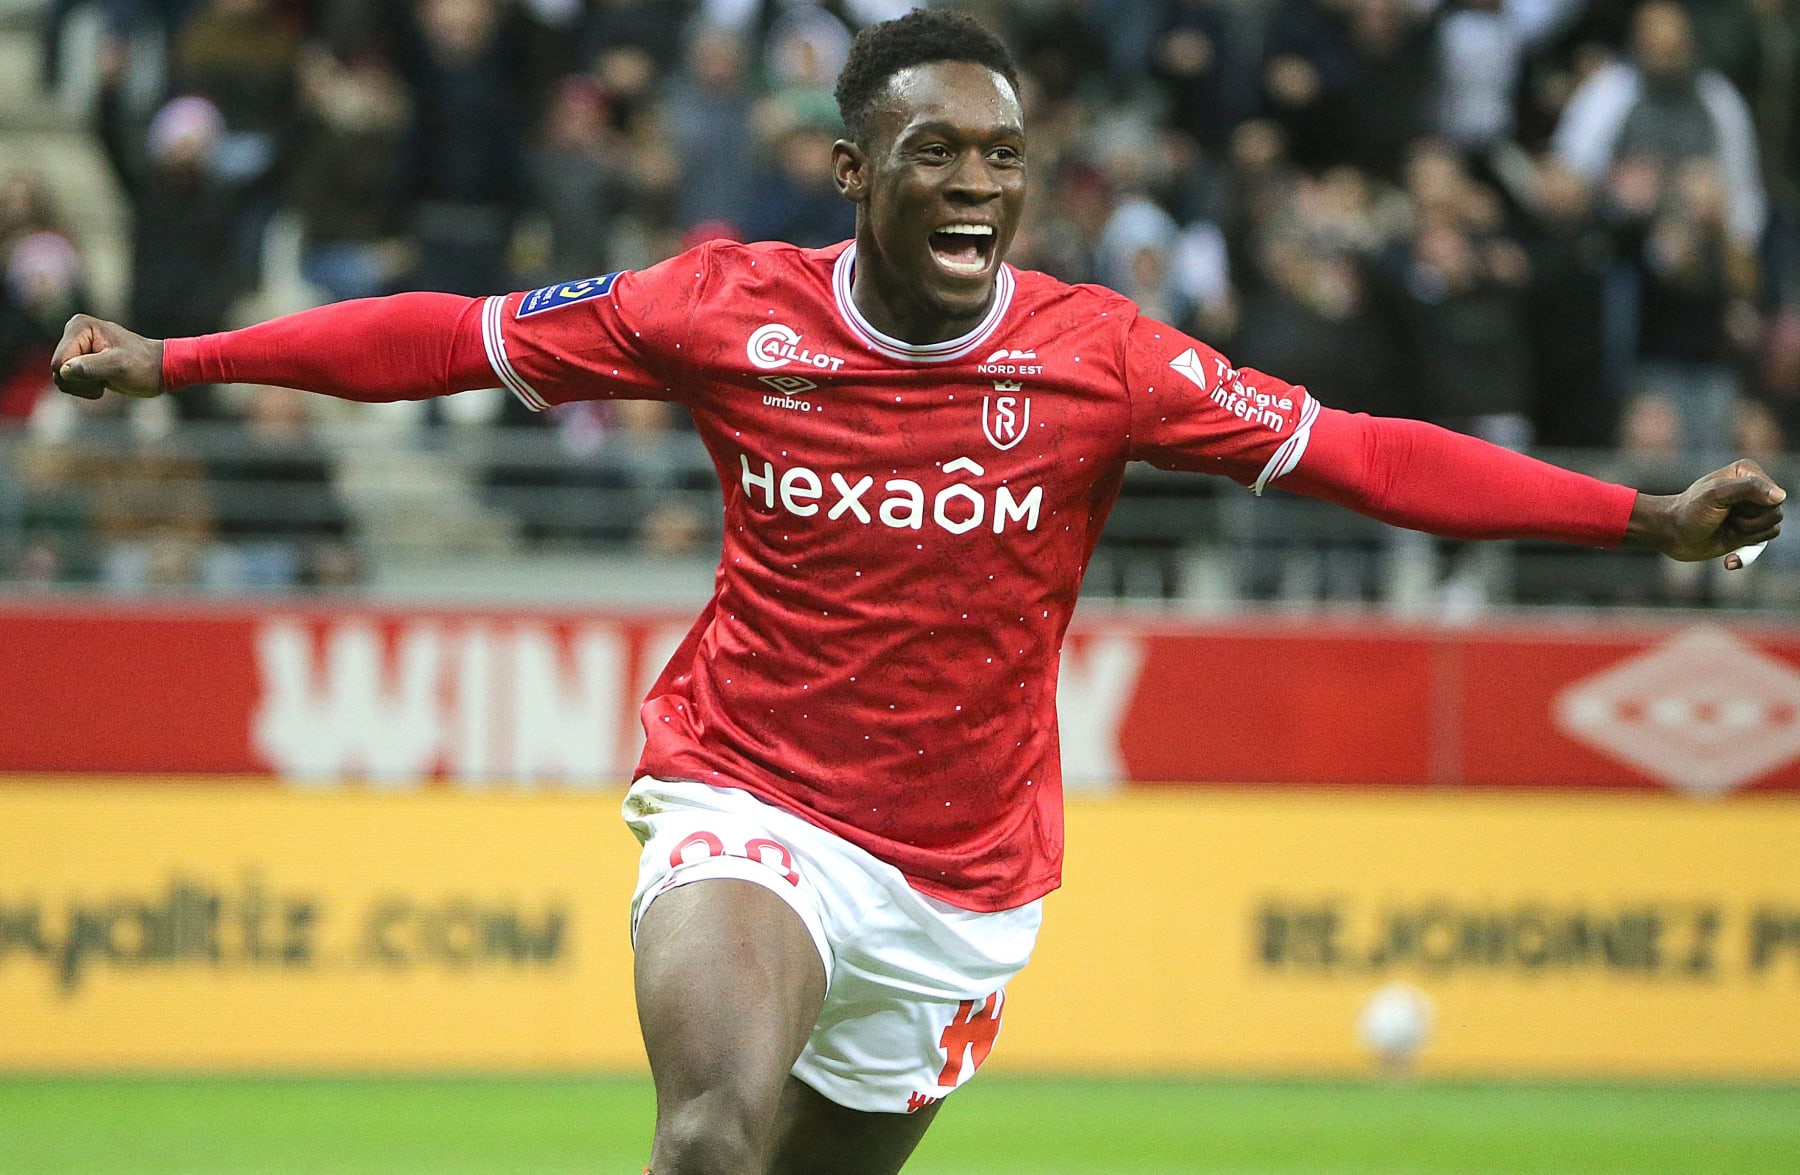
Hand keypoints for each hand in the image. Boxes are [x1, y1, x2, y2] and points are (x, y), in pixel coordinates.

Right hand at [51, 314, 164, 400]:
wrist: (159, 370)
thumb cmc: (143, 365)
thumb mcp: (119, 366)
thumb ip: (90, 367)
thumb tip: (64, 370)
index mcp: (80, 327)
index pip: (59, 362)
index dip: (78, 376)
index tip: (104, 372)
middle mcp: (74, 333)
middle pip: (58, 371)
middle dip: (82, 382)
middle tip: (106, 377)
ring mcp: (76, 347)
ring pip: (63, 380)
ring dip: (85, 386)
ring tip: (107, 378)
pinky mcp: (79, 361)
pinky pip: (70, 383)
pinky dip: (87, 388)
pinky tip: (105, 380)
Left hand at [1625, 459, 1784, 568]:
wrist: (1671, 534)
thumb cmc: (1689, 510)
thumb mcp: (1716, 495)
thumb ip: (1749, 489)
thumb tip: (1780, 495)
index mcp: (1748, 472)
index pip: (1774, 495)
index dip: (1753, 507)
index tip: (1728, 506)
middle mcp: (1754, 490)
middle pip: (1775, 513)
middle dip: (1749, 522)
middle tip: (1724, 518)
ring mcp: (1751, 512)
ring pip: (1773, 529)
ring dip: (1747, 535)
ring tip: (1725, 528)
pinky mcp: (1747, 531)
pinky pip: (1763, 544)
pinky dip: (1746, 555)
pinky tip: (1728, 561)